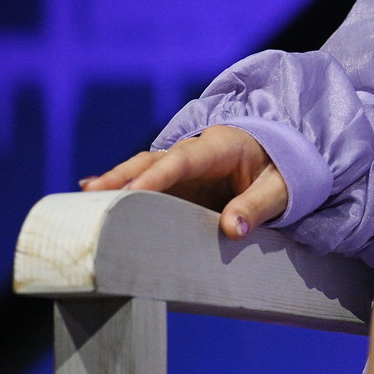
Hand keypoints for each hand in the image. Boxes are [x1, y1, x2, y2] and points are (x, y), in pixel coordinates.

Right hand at [81, 124, 289, 239]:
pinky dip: (126, 191)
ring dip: (117, 185)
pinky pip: (150, 186)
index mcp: (221, 145)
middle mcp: (196, 151)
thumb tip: (233, 229)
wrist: (288, 159)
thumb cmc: (286, 170)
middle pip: (153, 162)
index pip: (182, 160)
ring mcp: (186, 168)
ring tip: (84, 199)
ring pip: (145, 172)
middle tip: (91, 193)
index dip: (156, 177)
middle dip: (122, 176)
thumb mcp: (281, 188)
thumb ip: (257, 206)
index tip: (131, 193)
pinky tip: (96, 199)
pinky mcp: (182, 184)